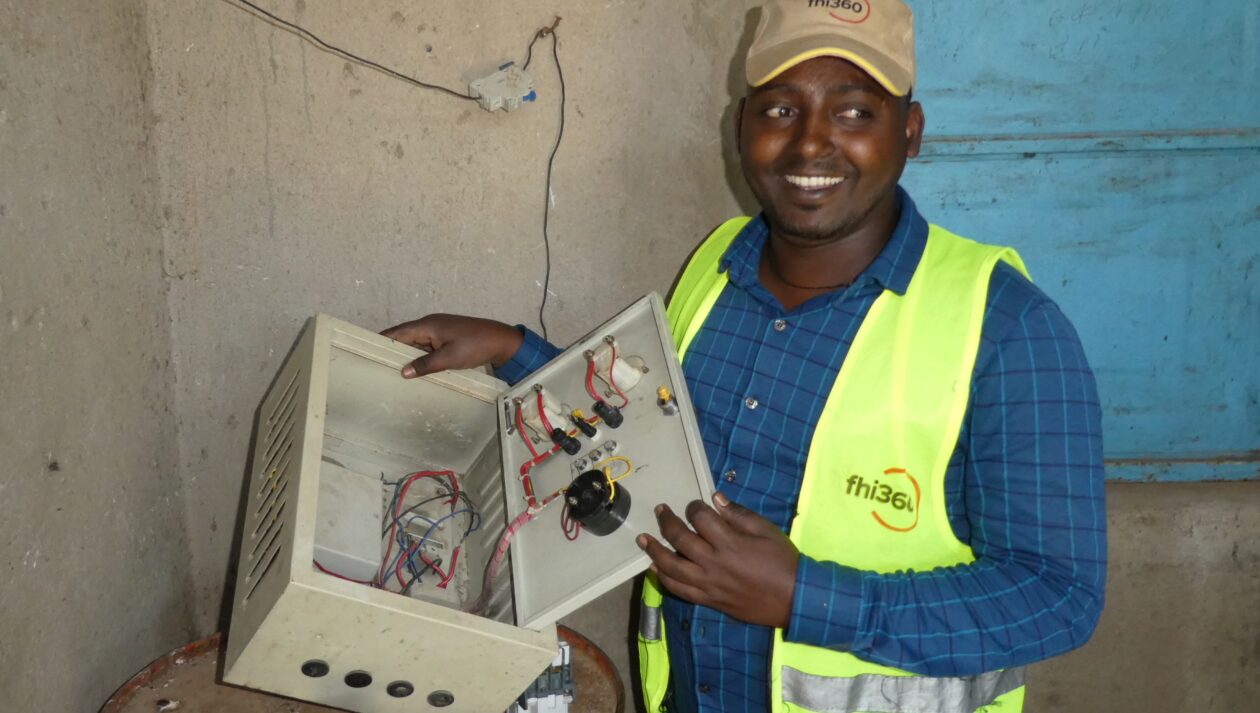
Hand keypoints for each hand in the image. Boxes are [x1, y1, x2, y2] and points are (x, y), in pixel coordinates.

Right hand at [381, 314, 523, 378]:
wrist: (501, 341)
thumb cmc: (476, 346)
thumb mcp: (449, 358)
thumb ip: (425, 365)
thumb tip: (403, 372)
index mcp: (428, 325)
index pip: (397, 333)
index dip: (381, 341)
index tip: (364, 350)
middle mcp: (430, 325)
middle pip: (404, 338)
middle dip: (391, 350)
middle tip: (375, 366)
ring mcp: (439, 331)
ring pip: (416, 343)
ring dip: (406, 355)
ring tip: (391, 371)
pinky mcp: (446, 338)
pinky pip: (426, 347)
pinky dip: (419, 356)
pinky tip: (415, 370)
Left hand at [637, 492, 798, 627]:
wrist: (794, 600)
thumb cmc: (783, 561)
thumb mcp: (766, 531)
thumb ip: (738, 515)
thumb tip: (716, 498)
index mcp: (729, 543)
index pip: (700, 519)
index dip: (693, 507)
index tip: (694, 504)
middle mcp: (713, 563)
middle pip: (680, 539)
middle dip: (667, 521)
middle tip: (660, 510)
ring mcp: (708, 584)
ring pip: (672, 566)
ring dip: (654, 550)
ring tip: (643, 538)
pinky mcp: (709, 600)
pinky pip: (680, 590)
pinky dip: (664, 578)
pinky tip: (655, 569)